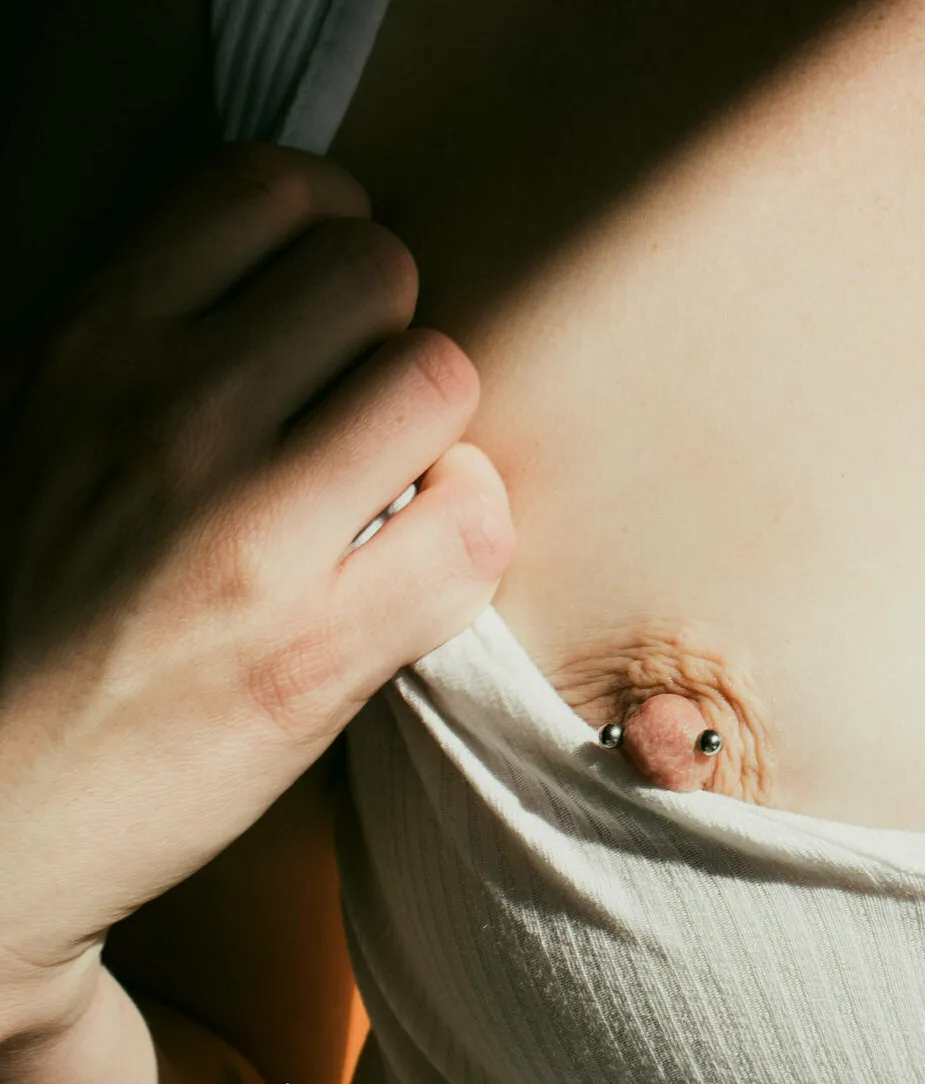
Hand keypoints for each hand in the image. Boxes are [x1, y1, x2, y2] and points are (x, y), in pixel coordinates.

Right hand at [0, 143, 512, 1038]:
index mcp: (89, 350)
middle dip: (389, 333)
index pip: (267, 188)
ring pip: (438, 379)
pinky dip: (470, 533)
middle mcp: (166, 418)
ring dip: (436, 430)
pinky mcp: (317, 650)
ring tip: (392, 485)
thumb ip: (134, 348)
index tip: (328, 298)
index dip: (332, 226)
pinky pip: (474, 526)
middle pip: (378, 273)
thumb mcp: (29, 429)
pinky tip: (418, 560)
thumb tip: (262, 279)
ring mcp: (246, 534)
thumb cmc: (22, 612)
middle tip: (361, 408)